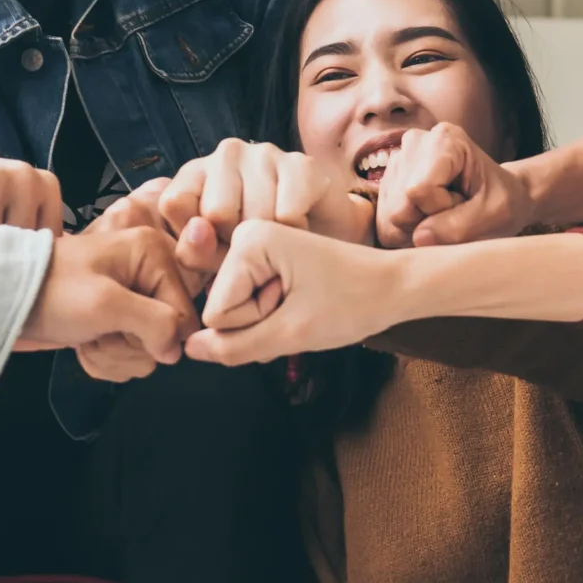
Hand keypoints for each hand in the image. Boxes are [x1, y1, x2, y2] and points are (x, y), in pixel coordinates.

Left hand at [16, 228, 197, 379]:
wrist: (5, 300)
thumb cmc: (53, 293)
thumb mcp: (107, 304)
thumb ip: (155, 323)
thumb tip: (176, 352)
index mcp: (155, 254)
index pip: (186, 315)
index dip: (157, 335)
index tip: (121, 328)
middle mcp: (150, 273)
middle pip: (167, 336)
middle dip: (130, 345)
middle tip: (99, 332)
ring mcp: (133, 299)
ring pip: (147, 351)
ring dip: (114, 353)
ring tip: (87, 335)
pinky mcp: (116, 321)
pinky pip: (129, 355)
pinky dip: (104, 357)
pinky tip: (83, 342)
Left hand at [160, 139, 373, 250]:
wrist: (318, 246)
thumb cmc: (255, 250)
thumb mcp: (215, 260)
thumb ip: (194, 252)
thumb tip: (200, 229)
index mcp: (195, 172)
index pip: (175, 203)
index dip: (195, 237)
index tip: (215, 246)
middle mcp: (226, 154)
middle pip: (216, 211)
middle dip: (234, 241)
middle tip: (251, 244)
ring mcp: (264, 154)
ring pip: (254, 215)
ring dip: (268, 242)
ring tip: (275, 240)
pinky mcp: (301, 163)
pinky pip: (289, 213)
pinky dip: (294, 234)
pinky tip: (296, 230)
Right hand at [185, 220, 403, 365]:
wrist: (394, 285)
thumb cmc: (353, 304)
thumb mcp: (292, 334)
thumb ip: (235, 347)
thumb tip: (188, 348)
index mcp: (249, 241)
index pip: (217, 314)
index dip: (256, 323)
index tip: (295, 304)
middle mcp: (244, 234)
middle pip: (224, 310)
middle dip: (262, 321)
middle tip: (302, 305)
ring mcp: (253, 245)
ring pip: (236, 309)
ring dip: (269, 319)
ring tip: (304, 302)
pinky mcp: (263, 256)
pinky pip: (249, 301)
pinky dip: (274, 312)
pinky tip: (301, 300)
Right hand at [375, 123, 532, 246]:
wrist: (502, 194)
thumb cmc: (503, 201)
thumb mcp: (493, 215)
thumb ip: (459, 226)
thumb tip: (418, 238)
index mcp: (445, 140)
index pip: (417, 190)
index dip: (440, 209)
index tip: (464, 203)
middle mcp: (415, 143)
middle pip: (399, 206)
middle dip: (427, 220)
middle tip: (455, 210)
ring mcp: (398, 161)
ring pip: (389, 215)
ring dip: (418, 225)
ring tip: (445, 212)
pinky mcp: (389, 181)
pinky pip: (385, 221)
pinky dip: (408, 228)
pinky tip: (430, 216)